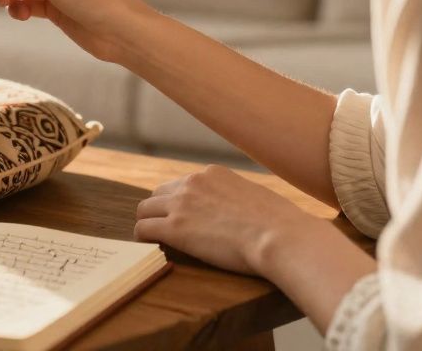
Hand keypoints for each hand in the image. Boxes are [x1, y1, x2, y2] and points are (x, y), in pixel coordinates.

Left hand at [134, 164, 323, 274]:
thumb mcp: (256, 196)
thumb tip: (242, 210)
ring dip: (147, 222)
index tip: (181, 215)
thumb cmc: (280, 223)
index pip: (183, 184)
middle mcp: (192, 184)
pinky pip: (143, 229)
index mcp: (213, 174)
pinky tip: (147, 247)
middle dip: (159, 210)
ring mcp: (181, 205)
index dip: (179, 202)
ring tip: (151, 238)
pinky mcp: (174, 228)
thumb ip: (239, 197)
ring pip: (145, 209)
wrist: (280, 236)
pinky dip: (141, 237)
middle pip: (159, 194)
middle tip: (162, 227)